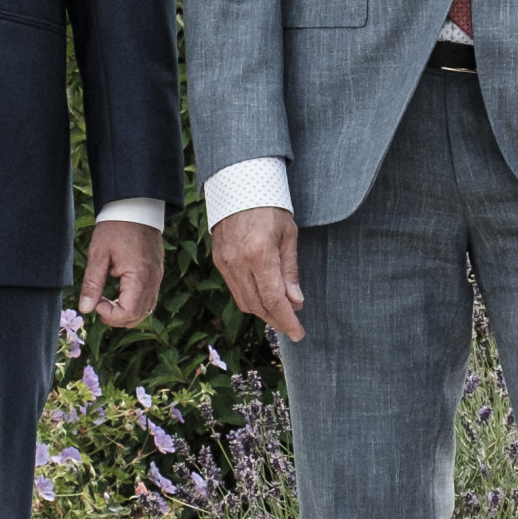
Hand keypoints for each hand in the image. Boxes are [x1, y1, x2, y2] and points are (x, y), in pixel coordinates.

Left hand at [79, 218, 165, 328]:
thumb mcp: (99, 254)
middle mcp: (153, 281)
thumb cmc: (116, 227)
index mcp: (140, 277)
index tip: (95, 301)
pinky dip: (133, 303)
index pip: (128, 313)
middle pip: (137, 317)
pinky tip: (118, 293)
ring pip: (144, 311)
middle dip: (115, 317)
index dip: (109, 315)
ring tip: (106, 299)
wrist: (136, 206)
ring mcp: (157, 278)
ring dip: (124, 312)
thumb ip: (92, 284)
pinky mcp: (157, 274)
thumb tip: (86, 309)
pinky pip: (148, 299)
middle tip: (98, 303)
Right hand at [211, 205, 305, 342]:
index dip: (287, 320)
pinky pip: (235, 289)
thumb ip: (290, 270)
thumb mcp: (288, 235)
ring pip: (244, 301)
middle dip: (276, 320)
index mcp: (259, 254)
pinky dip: (251, 299)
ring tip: (281, 314)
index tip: (299, 333)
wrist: (239, 185)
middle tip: (293, 326)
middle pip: (257, 305)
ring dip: (263, 312)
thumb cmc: (270, 207)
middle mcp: (238, 262)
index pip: (273, 299)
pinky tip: (264, 298)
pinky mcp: (218, 261)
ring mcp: (225, 263)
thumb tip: (296, 301)